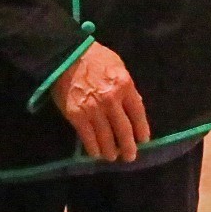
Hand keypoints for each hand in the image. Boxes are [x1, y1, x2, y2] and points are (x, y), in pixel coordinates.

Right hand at [52, 42, 150, 161]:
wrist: (66, 55)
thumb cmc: (95, 58)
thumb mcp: (118, 66)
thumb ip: (126, 86)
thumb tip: (132, 106)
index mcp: (124, 85)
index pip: (138, 113)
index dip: (142, 129)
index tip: (144, 140)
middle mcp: (111, 100)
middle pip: (124, 130)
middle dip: (128, 147)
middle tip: (130, 156)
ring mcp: (93, 109)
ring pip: (106, 137)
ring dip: (110, 151)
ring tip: (112, 157)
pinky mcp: (76, 116)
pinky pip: (88, 137)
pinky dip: (93, 148)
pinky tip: (96, 153)